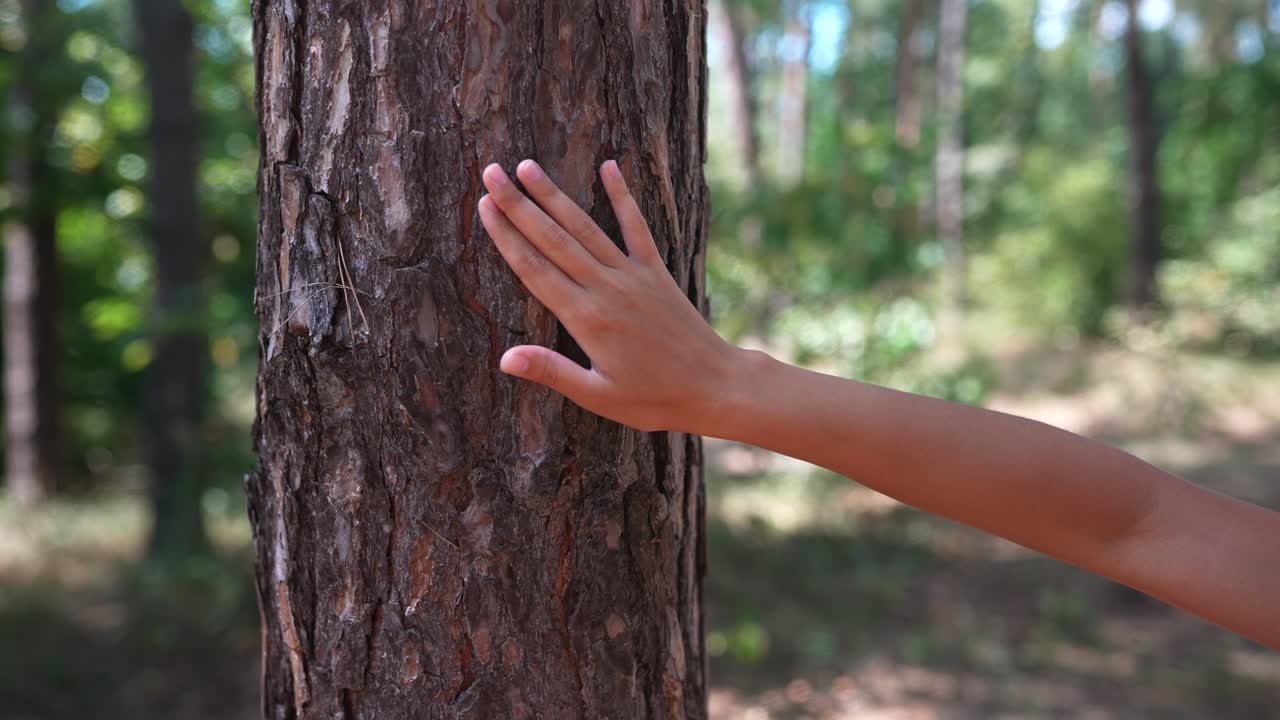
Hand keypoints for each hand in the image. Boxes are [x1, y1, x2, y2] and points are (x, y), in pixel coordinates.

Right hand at [477, 159, 742, 433]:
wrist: (713, 386)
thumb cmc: (654, 399)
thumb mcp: (597, 396)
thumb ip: (551, 372)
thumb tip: (505, 360)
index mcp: (586, 318)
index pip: (535, 269)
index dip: (507, 236)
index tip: (484, 207)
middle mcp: (606, 288)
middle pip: (553, 239)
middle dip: (519, 204)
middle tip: (492, 172)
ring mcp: (633, 276)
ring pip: (586, 227)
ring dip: (555, 195)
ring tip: (528, 166)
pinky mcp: (656, 272)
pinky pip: (637, 227)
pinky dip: (622, 196)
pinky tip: (609, 166)